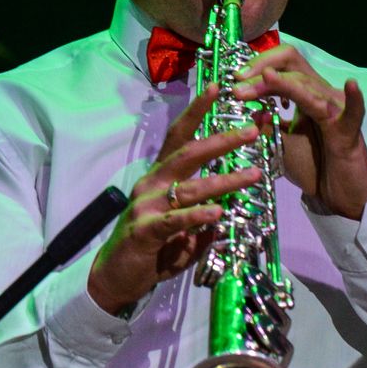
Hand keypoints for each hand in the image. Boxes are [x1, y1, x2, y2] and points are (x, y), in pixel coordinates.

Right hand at [87, 84, 262, 314]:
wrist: (114, 279)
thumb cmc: (150, 251)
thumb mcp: (182, 231)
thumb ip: (202, 221)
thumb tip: (225, 214)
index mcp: (160, 177)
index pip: (179, 137)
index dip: (196, 111)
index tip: (216, 88)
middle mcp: (152, 184)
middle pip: (188, 154)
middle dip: (221, 141)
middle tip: (251, 130)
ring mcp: (146, 206)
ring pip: (190, 187)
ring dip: (224, 181)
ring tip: (253, 175)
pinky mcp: (145, 231)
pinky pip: (175, 220)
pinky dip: (197, 216)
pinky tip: (217, 213)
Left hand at [233, 45, 366, 218]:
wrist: (338, 193)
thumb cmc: (313, 165)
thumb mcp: (281, 143)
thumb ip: (267, 125)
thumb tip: (252, 111)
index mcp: (304, 93)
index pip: (281, 65)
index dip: (257, 65)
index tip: (235, 79)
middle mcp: (320, 93)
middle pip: (293, 63)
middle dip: (263, 67)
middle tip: (240, 81)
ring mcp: (335, 108)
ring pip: (308, 86)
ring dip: (282, 84)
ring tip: (263, 80)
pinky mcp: (348, 129)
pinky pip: (353, 112)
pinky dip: (354, 99)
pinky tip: (351, 86)